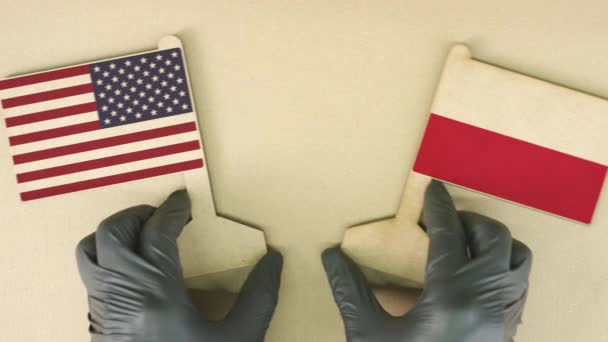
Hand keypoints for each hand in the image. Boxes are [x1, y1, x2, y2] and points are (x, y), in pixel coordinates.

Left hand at [76, 190, 282, 341]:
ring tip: (142, 234)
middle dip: (137, 215)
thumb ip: (259, 298)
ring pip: (89, 252)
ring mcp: (103, 308)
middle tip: (163, 215)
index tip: (185, 199)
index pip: (156, 233)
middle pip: (113, 234)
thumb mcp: (238, 340)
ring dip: (115, 234)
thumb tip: (273, 260)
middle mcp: (121, 294)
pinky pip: (90, 275)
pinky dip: (107, 257)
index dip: (172, 209)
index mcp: (157, 293)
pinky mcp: (96, 323)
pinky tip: (134, 269)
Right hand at [323, 180, 531, 341]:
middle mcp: (486, 298)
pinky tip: (476, 273)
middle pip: (492, 238)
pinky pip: (519, 282)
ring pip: (516, 258)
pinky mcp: (509, 328)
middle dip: (468, 220)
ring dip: (492, 241)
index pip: (448, 233)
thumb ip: (350, 291)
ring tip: (464, 241)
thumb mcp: (369, 335)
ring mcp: (503, 314)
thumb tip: (331, 255)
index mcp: (450, 295)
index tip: (432, 187)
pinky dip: (503, 264)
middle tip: (443, 220)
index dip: (438, 206)